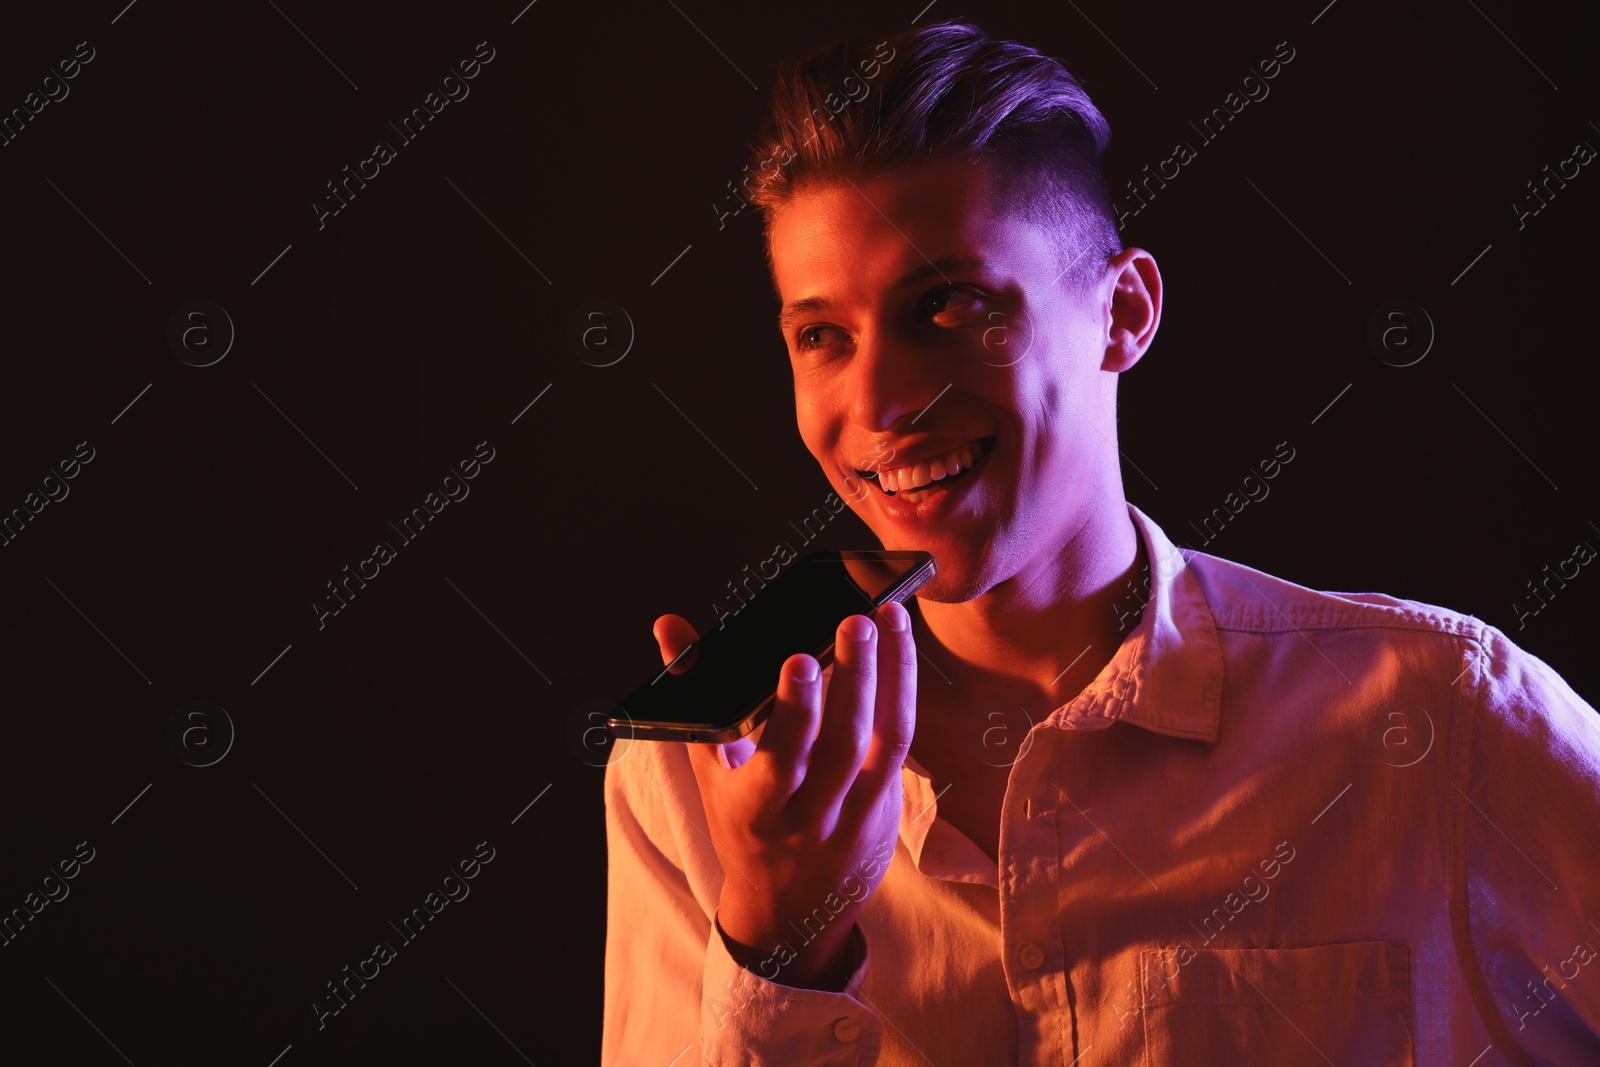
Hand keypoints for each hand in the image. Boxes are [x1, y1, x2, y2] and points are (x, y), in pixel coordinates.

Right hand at [651, 602, 916, 989]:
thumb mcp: (709, 771)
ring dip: (890, 677)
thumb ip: (692, 695)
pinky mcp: (886, 813)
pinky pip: (901, 749)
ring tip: (890, 620)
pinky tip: (900, 652)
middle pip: (840, 746)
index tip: (798, 658)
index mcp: (754, 811)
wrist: (790, 911)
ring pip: (882, 744)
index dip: (792, 710)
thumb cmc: (743, 826)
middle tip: (856, 621)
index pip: (779, 760)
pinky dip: (902, 696)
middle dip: (852, 679)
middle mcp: (809, 820)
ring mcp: (854, 819)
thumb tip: (670, 625)